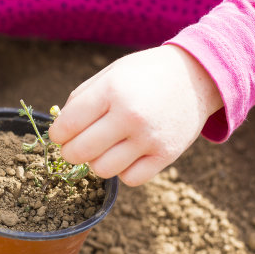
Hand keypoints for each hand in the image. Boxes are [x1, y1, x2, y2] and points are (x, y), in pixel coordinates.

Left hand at [48, 44, 222, 185]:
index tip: (62, 134)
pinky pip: (130, 179)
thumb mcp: (110, 74)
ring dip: (97, 162)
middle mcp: (130, 115)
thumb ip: (80, 100)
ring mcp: (149, 138)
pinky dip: (123, 171)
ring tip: (105, 148)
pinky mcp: (166, 155)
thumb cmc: (144, 75)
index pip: (67, 126)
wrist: (197, 76)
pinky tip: (127, 155)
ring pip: (102, 170)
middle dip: (71, 152)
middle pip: (80, 153)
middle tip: (76, 146)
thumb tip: (59, 132)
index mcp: (111, 90)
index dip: (58, 134)